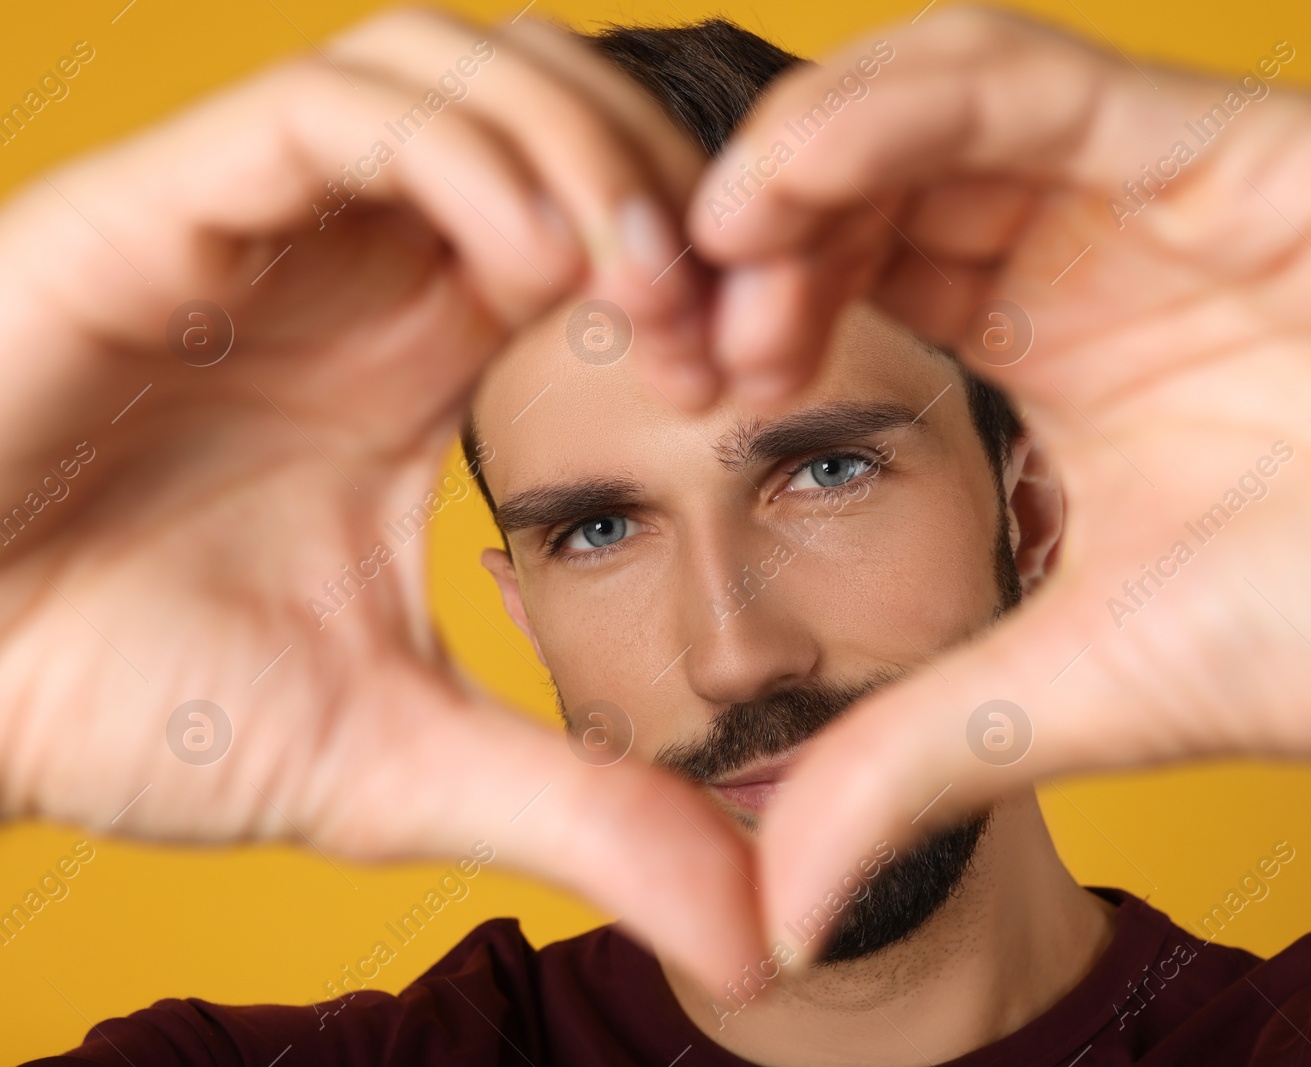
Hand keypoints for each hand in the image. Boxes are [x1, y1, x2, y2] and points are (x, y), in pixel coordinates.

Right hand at [0, 8, 759, 986]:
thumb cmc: (132, 710)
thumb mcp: (404, 761)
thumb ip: (583, 812)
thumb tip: (754, 929)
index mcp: (418, 350)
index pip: (601, 221)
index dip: (703, 268)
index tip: (745, 374)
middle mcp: (352, 264)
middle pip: (556, 103)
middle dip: (669, 181)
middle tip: (720, 317)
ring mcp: (262, 224)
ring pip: (459, 62)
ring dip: (583, 145)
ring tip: (636, 284)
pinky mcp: (161, 208)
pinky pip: (338, 106)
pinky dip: (461, 153)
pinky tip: (526, 265)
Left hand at [684, 7, 1310, 961]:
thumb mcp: (1078, 690)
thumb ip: (914, 760)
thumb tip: (781, 908)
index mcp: (1052, 347)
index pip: (857, 278)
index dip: (746, 312)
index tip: (667, 384)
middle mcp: (1096, 249)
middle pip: (875, 181)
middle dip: (751, 237)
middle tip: (670, 319)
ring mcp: (1163, 183)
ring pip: (937, 101)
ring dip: (806, 158)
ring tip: (717, 244)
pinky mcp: (1244, 141)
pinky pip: (1043, 79)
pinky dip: (906, 105)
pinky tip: (800, 172)